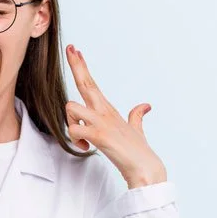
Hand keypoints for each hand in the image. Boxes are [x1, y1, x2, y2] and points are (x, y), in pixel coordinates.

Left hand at [64, 45, 167, 188]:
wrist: (146, 169)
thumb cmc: (138, 152)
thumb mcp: (136, 130)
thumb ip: (137, 116)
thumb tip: (145, 106)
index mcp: (108, 110)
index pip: (91, 84)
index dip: (82, 67)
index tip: (75, 50)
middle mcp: (104, 112)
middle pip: (85, 83)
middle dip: (77, 65)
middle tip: (71, 48)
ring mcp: (102, 123)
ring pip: (71, 107)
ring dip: (70, 122)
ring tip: (81, 139)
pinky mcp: (99, 136)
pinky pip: (74, 129)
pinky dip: (75, 140)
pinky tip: (85, 148)